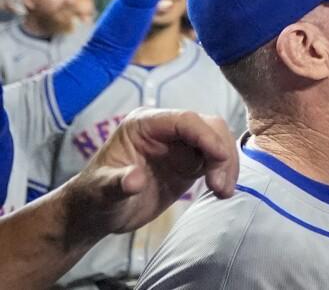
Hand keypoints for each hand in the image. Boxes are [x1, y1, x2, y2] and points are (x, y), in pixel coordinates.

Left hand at [64, 108, 237, 239]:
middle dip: (221, 152)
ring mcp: (180, 145)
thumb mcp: (101, 192)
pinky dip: (224, 172)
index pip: (185, 120)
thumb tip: (135, 180)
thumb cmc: (94, 199)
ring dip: (226, 164)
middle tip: (221, 186)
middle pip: (208, 127)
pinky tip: (221, 191)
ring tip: (223, 193)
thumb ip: (117, 184)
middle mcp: (166, 129)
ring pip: (217, 141)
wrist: (99, 214)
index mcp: (144, 124)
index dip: (206, 135)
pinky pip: (216, 159)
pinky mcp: (190, 162)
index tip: (220, 157)